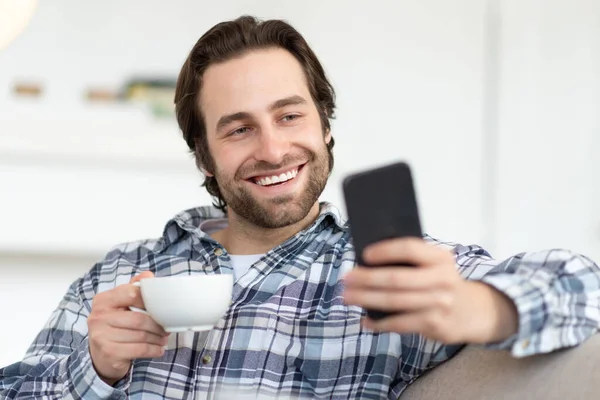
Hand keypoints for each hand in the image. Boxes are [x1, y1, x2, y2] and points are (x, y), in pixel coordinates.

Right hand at [88, 271, 169, 385]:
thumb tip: (149, 276)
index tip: (160, 307)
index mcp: (103, 300)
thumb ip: (133, 288)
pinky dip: (154, 349)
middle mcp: (99, 317)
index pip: (131, 293)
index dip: (149, 300)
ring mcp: (102, 336)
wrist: (99, 355)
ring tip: (163, 338)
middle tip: (166, 328)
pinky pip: (140, 349)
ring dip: (158, 338)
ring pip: (141, 335)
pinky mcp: (109, 352)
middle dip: (157, 325)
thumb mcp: (120, 304)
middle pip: (139, 319)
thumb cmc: (114, 325)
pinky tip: (158, 348)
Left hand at [343, 238, 517, 343]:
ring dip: (366, 299)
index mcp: (440, 257)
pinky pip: (400, 323)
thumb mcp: (432, 264)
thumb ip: (409, 261)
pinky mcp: (435, 324)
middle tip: (345, 279)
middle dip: (367, 279)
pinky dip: (379, 323)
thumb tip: (366, 263)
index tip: (364, 254)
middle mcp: (443, 279)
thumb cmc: (438, 281)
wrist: (471, 310)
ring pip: (395, 302)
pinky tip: (365, 320)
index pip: (410, 248)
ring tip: (347, 297)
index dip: (385, 251)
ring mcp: (440, 303)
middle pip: (397, 279)